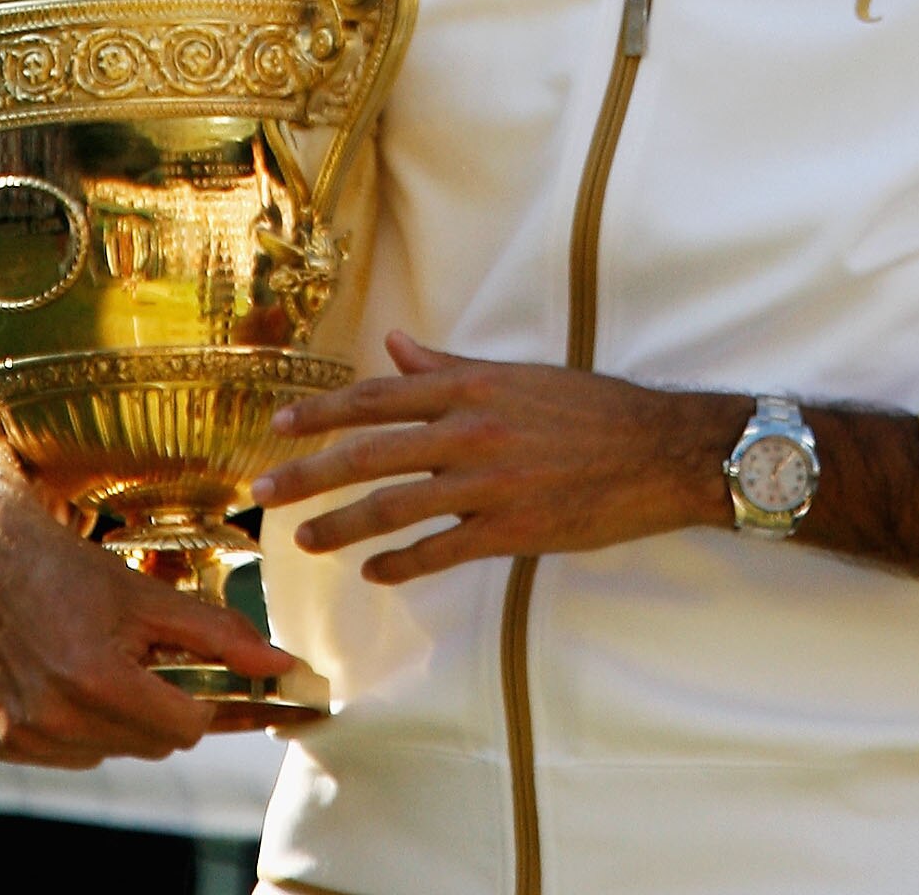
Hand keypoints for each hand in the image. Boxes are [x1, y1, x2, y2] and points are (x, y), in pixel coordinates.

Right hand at [0, 419, 319, 764]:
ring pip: (112, 752)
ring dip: (121, 718)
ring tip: (100, 662)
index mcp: (96, 681)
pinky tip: (66, 679)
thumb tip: (280, 665)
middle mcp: (54, 718)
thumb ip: (218, 633)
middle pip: (153, 744)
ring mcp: (24, 737)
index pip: (187, 727)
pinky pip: (70, 755)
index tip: (204, 674)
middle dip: (163, 705)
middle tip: (144, 656)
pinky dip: (81, 725)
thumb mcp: (149, 593)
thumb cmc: (73, 571)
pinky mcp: (2, 745)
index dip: (204, 699)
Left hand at [248, 330, 740, 584]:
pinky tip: (375, 572)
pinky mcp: (511, 529)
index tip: (280, 427)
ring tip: (306, 541)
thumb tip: (397, 346)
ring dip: (343, 525)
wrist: (655, 450)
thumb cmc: (588, 407)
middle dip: (311, 473)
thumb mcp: (517, 375)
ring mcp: (489, 482)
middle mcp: (470, 429)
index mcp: (471, 386)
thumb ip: (450, 368)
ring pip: (395, 505)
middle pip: (371, 452)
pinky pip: (441, 550)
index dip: (324, 412)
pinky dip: (403, 563)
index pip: (379, 396)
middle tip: (263, 492)